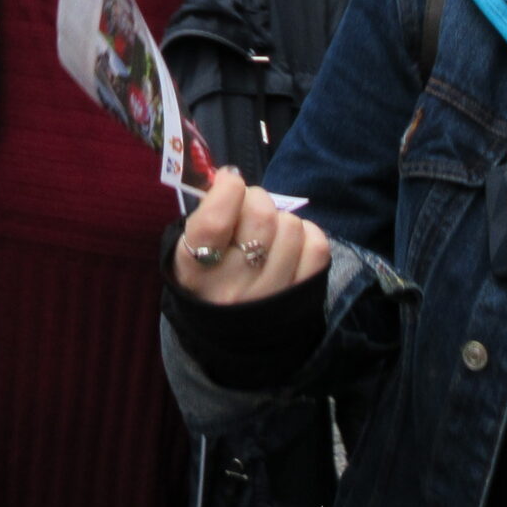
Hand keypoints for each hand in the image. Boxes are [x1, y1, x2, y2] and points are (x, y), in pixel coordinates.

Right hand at [170, 168, 330, 302]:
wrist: (230, 329)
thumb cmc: (207, 274)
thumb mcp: (190, 247)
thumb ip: (207, 211)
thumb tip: (231, 177)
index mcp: (195, 272)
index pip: (216, 221)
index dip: (228, 189)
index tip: (230, 182)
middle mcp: (232, 289)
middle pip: (261, 216)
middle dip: (257, 199)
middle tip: (250, 209)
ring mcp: (270, 296)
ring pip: (291, 227)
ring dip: (281, 219)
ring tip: (269, 233)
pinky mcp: (302, 297)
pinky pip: (316, 246)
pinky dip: (307, 234)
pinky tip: (292, 243)